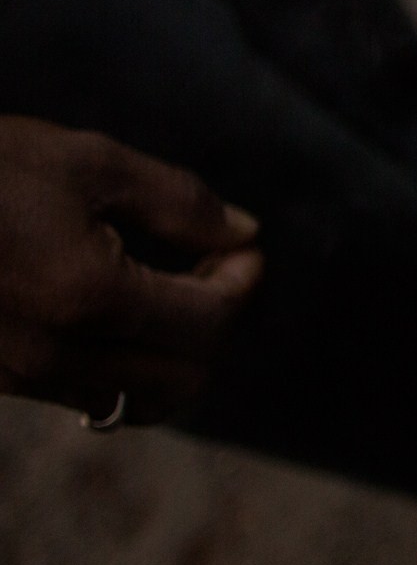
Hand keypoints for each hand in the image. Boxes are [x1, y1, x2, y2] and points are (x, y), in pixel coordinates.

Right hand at [0, 117, 260, 424]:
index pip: (210, 322)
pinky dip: (121, 365)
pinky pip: (84, 395)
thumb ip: (181, 203)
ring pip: (135, 401)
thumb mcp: (90, 163)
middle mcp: (58, 355)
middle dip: (212, 326)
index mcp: (91, 298)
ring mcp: (22, 377)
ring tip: (164, 293)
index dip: (241, 282)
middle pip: (185, 378)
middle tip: (206, 268)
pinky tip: (113, 312)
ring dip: (171, 356)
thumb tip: (245, 234)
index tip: (240, 248)